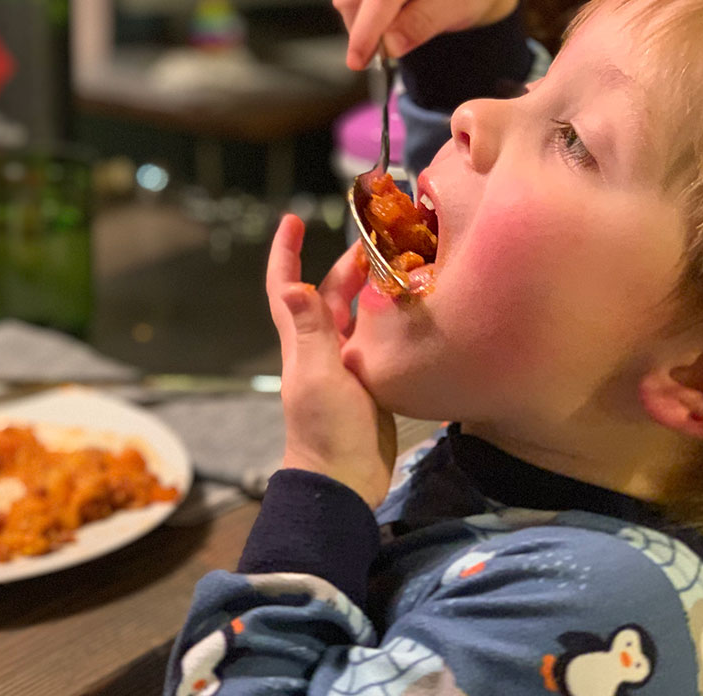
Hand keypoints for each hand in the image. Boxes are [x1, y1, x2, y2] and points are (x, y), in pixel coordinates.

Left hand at [266, 214, 396, 507]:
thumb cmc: (326, 429)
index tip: (292, 220)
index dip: (286, 254)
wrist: (344, 481)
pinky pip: (379, 340)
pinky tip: (416, 310)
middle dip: (346, 265)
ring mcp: (346, 367)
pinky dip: (392, 320)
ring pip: (357, 316)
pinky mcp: (372, 383)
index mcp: (302, 343)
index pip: (286, 289)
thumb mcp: (317, 376)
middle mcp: (321, 349)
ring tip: (403, 265)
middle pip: (330, 295)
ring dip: (373, 289)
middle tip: (378, 239)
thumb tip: (292, 284)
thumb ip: (310, 331)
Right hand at [333, 0, 518, 68]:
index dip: (367, 30)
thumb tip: (388, 44)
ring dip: (361, 22)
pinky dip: (361, 14)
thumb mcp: (460, 3)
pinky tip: (385, 14)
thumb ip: (424, 22)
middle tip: (385, 51)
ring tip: (394, 25)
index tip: (359, 61)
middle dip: (363, 29)